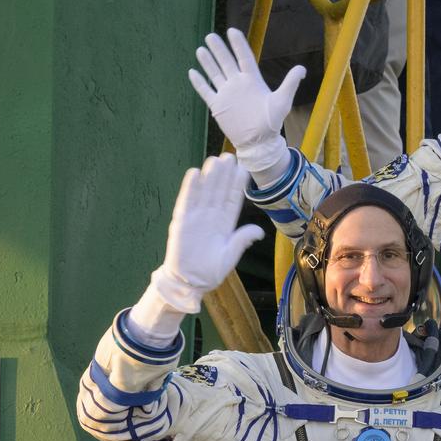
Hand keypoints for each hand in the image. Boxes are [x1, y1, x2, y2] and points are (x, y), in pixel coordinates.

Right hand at [159, 155, 265, 308]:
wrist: (189, 284)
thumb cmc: (209, 272)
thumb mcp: (230, 256)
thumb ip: (242, 240)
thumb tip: (259, 230)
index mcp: (224, 225)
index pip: (232, 201)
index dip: (237, 186)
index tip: (244, 169)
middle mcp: (211, 217)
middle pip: (218, 192)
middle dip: (224, 175)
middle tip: (230, 156)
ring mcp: (196, 218)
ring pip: (204, 192)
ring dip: (209, 176)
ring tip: (215, 159)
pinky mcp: (181, 222)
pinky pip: (186, 202)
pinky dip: (189, 188)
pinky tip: (194, 173)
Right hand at [188, 28, 304, 178]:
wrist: (259, 142)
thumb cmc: (272, 123)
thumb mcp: (283, 101)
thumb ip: (290, 83)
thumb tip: (302, 68)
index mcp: (252, 80)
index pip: (244, 57)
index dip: (238, 45)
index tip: (232, 31)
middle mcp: (238, 84)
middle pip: (226, 62)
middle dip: (219, 49)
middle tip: (211, 36)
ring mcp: (227, 94)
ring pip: (214, 73)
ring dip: (208, 61)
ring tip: (201, 49)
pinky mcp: (218, 106)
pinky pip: (206, 91)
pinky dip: (199, 82)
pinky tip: (192, 71)